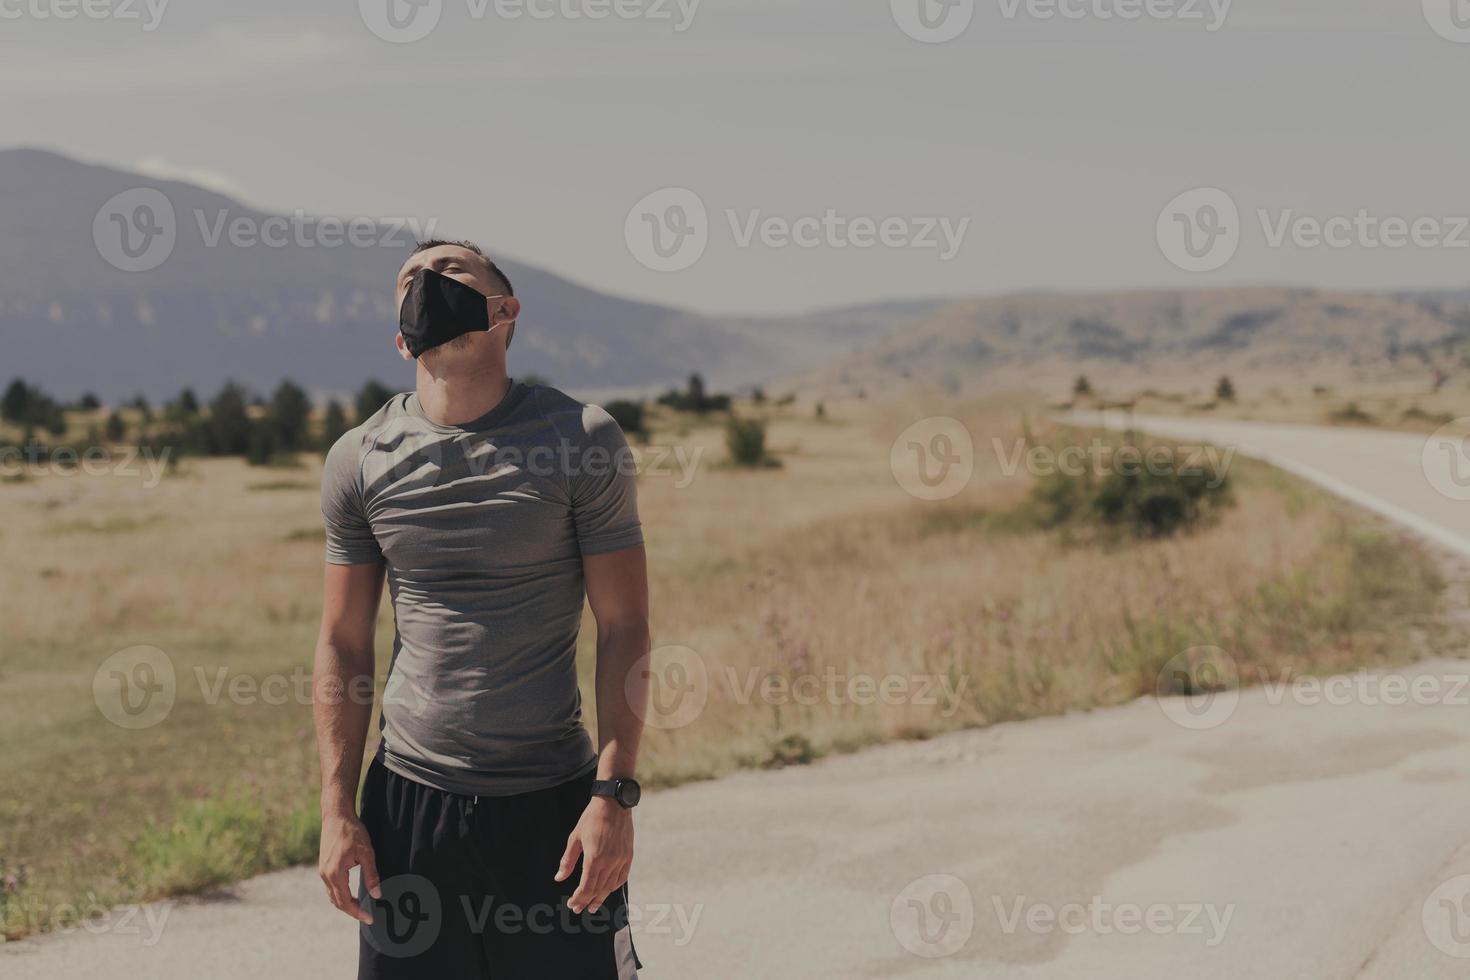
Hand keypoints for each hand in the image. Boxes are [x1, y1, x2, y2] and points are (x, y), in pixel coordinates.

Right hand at [319, 811, 380, 923]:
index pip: (345, 901)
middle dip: (352, 911)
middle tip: (368, 916)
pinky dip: (340, 894)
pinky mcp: (324, 866)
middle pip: (337, 902)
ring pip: (332, 895)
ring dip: (345, 903)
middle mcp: (325, 875)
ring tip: (361, 907)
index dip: (358, 912)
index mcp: (335, 874)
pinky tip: (351, 894)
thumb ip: (372, 875)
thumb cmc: (352, 832)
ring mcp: (323, 871)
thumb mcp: (366, 852)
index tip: (370, 919)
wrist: (336, 816)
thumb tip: (377, 895)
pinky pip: (331, 887)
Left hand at [555, 797, 633, 914]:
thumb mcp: (575, 838)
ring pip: (610, 886)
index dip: (578, 898)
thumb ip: (567, 861)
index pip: (586, 887)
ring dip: (601, 898)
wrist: (613, 804)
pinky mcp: (628, 855)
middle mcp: (609, 862)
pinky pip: (622, 877)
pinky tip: (608, 890)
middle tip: (579, 909)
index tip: (572, 904)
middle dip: (587, 901)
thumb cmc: (591, 819)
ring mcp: (620, 859)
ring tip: (593, 906)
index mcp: (594, 858)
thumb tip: (559, 878)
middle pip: (597, 890)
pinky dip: (614, 886)